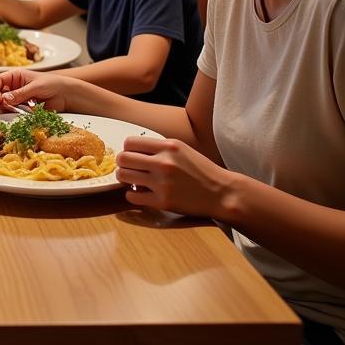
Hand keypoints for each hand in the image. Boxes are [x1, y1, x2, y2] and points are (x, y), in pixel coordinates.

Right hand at [0, 69, 77, 112]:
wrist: (66, 95)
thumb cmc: (52, 84)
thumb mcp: (35, 86)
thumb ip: (20, 93)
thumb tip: (4, 99)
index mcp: (15, 76)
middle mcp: (14, 87)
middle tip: (1, 107)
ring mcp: (18, 98)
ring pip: (3, 105)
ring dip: (4, 109)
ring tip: (12, 111)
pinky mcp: (23, 109)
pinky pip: (13, 112)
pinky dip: (13, 114)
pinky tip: (18, 114)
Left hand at [116, 136, 232, 216]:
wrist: (222, 193)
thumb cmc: (201, 170)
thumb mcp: (182, 149)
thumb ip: (158, 147)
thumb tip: (132, 150)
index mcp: (168, 146)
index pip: (130, 142)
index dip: (128, 150)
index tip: (133, 156)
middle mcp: (163, 163)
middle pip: (123, 158)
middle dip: (123, 164)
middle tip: (130, 169)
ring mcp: (162, 183)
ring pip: (124, 176)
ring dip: (125, 179)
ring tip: (135, 181)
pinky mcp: (163, 202)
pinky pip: (132, 196)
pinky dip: (133, 195)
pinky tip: (142, 194)